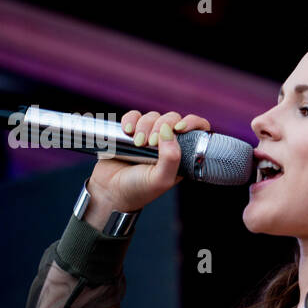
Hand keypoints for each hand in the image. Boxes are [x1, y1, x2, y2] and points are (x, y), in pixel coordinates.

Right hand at [81, 110, 210, 226]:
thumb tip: (169, 131)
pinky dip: (130, 119)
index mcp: (181, 155)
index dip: (193, 122)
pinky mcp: (130, 132)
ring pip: (153, 116)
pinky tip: (126, 131)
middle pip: (172, 119)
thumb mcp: (161, 180)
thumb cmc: (139, 190)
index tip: (180, 128)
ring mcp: (149, 136)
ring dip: (144, 126)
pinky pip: (134, 115)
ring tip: (136, 143)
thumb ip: (171, 158)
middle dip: (160, 126)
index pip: (197, 130)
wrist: (110, 192)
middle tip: (149, 144)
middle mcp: (167, 144)